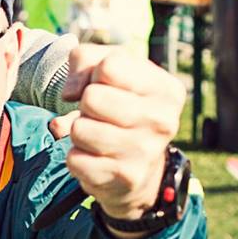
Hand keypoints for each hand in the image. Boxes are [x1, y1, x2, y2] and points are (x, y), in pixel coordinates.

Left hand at [46, 45, 182, 223]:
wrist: (137, 164)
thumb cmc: (120, 105)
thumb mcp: (109, 70)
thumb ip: (85, 60)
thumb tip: (70, 93)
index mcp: (167, 89)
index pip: (108, 67)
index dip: (94, 74)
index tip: (105, 86)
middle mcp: (163, 120)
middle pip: (92, 98)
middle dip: (85, 104)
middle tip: (100, 114)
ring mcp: (146, 152)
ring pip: (79, 129)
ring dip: (78, 131)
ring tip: (97, 134)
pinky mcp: (124, 178)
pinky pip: (74, 159)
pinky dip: (77, 156)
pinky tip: (96, 157)